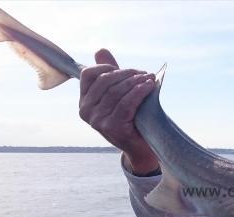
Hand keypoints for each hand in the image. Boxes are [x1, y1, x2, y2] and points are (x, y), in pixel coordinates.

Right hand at [79, 48, 159, 174]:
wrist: (141, 148)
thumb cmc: (131, 119)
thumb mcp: (119, 95)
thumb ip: (111, 74)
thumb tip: (101, 50)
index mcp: (84, 102)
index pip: (88, 74)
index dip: (108, 67)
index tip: (127, 70)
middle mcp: (86, 111)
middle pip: (105, 81)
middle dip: (127, 74)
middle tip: (145, 73)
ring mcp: (97, 120)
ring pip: (117, 92)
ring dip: (136, 82)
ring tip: (150, 78)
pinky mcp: (111, 127)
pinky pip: (126, 103)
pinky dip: (139, 92)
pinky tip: (150, 87)